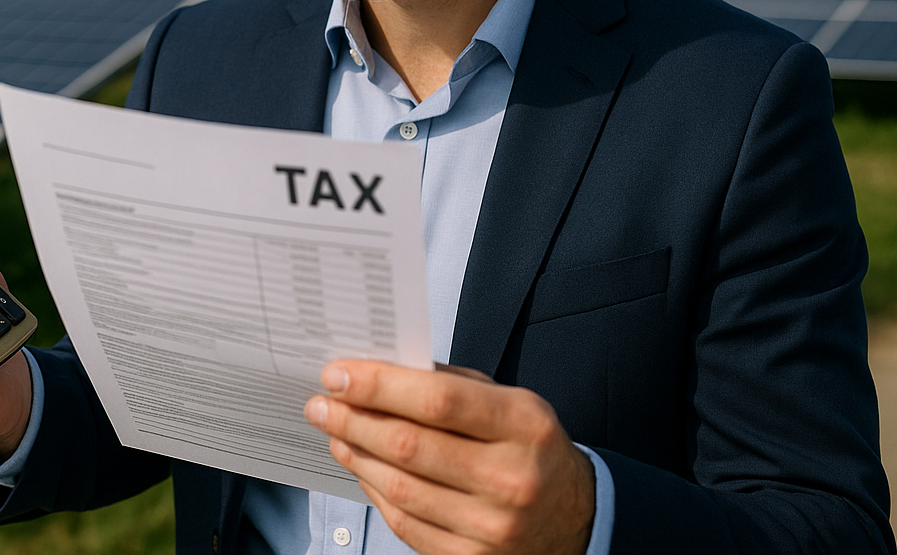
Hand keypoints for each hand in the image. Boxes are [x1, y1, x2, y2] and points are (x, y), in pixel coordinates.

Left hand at [304, 360, 594, 554]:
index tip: (339, 374)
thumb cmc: (531, 450)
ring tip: (335, 432)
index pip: (438, 400)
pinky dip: (375, 492)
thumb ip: (449, 385)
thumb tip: (378, 371)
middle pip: (410, 445)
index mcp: (524, 425)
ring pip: (401, 487)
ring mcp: (492, 526)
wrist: (575, 518)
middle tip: (322, 403)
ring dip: (356, 455)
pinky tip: (361, 468)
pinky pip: (406, 523)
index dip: (379, 386)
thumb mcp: (509, 403)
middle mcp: (511, 477)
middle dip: (354, 419)